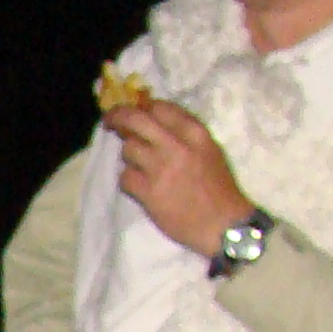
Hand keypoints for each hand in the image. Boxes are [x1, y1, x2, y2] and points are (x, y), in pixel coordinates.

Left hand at [105, 98, 250, 258]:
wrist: (223, 224)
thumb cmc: (218, 188)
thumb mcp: (209, 150)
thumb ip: (184, 134)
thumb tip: (153, 119)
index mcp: (195, 133)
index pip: (159, 107)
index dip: (142, 108)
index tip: (135, 113)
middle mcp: (176, 145)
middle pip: (135, 120)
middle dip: (118, 117)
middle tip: (110, 122)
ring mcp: (160, 168)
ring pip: (127, 149)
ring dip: (130, 158)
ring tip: (142, 168)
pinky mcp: (149, 192)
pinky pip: (125, 177)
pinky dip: (129, 182)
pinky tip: (142, 188)